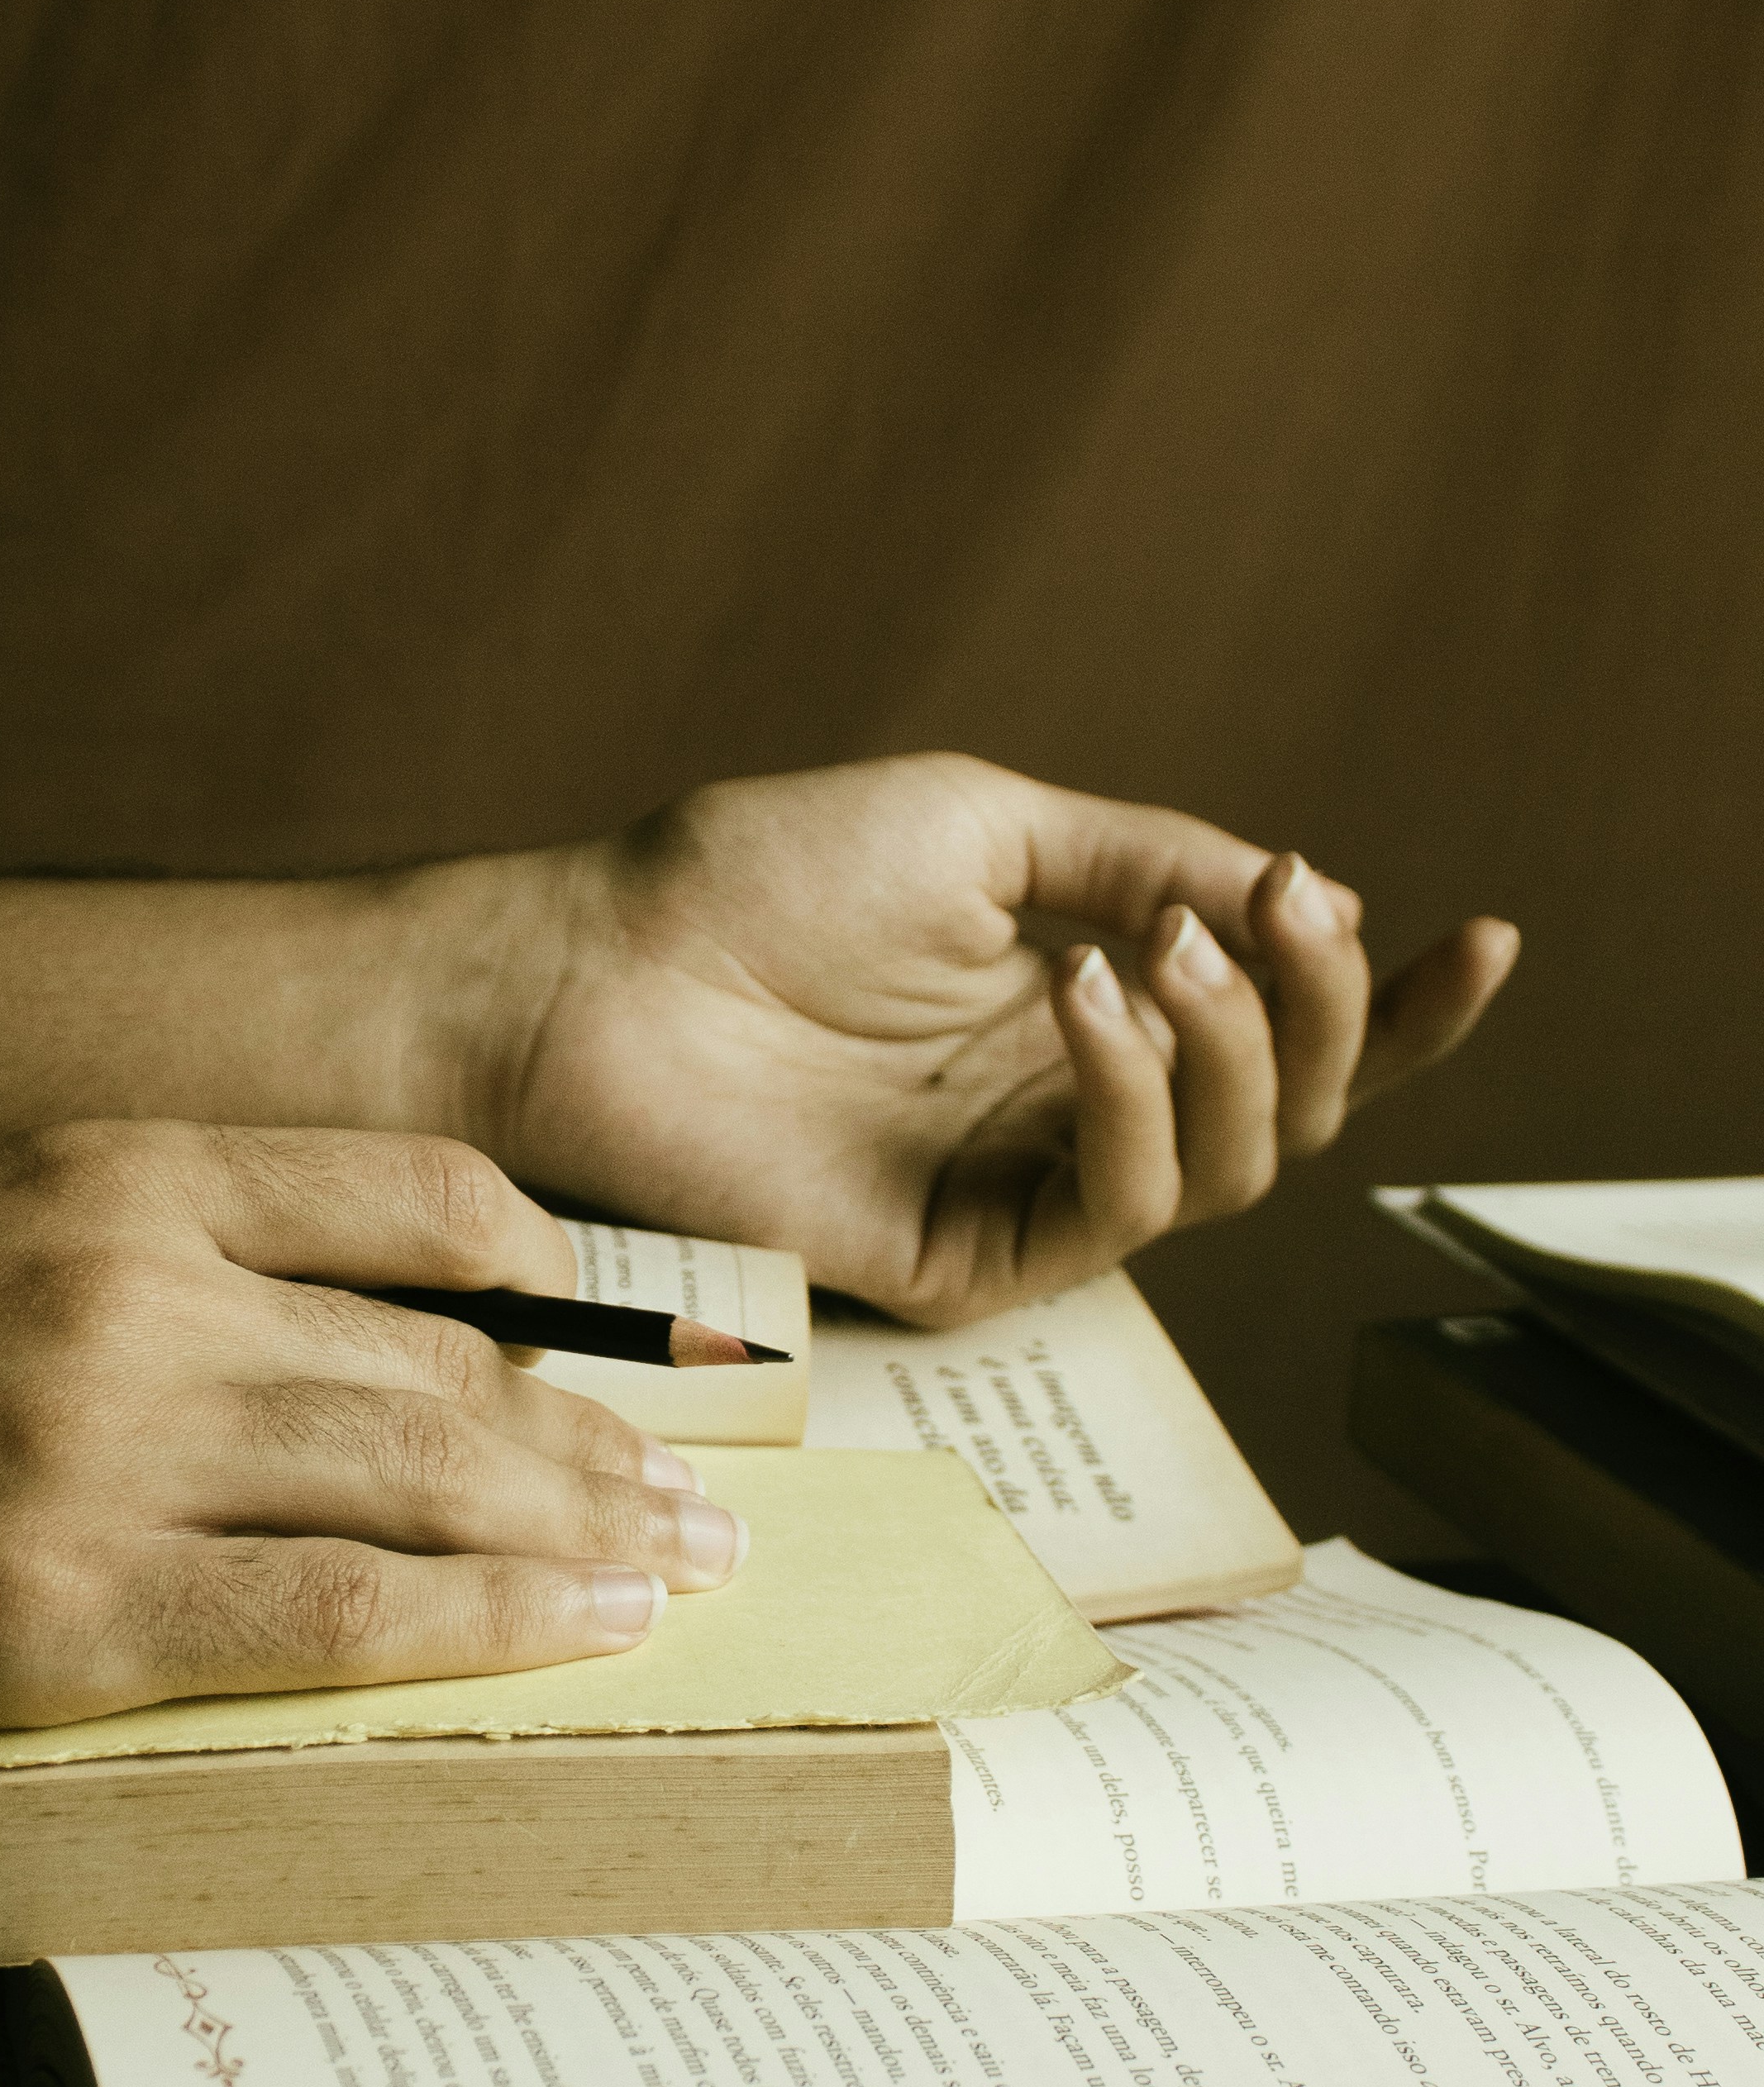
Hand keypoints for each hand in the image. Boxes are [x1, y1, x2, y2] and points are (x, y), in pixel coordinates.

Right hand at [0, 1122, 742, 1742]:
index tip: (599, 1337)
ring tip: (678, 1580)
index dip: (539, 1274)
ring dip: (581, 1534)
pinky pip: (335, 1616)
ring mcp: (99, 1450)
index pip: (406, 1189)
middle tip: (698, 1504)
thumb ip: (116, 1242)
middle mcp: (129, 1287)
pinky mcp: (53, 1614)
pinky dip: (483, 1628)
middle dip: (599, 1440)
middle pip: (444, 1358)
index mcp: (99, 1165)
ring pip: (427, 1477)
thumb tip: (282, 1318)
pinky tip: (577, 1641)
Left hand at [468, 752, 1517, 1323]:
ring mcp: (1021, 1192)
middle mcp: (1066, 1111)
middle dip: (1335, 1013)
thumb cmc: (752, 881)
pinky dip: (1141, 1097)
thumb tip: (1286, 884)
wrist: (604, 966)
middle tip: (1293, 916)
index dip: (1395, 1005)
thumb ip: (1143, 854)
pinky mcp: (969, 1263)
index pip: (1278, 1030)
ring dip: (1242, 1049)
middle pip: (1289, 1112)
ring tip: (1168, 950)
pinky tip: (1091, 999)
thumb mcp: (981, 823)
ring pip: (1231, 1169)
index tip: (1483, 937)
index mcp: (1079, 1011)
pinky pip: (1119, 1208)